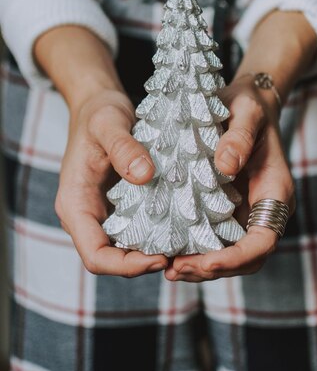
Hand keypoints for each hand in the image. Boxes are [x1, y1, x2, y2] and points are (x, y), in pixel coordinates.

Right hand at [55, 89, 168, 276]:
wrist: (98, 104)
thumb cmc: (99, 112)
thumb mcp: (109, 122)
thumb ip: (123, 147)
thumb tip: (144, 176)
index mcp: (75, 204)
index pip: (95, 256)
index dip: (126, 266)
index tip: (161, 258)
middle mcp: (86, 215)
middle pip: (112, 259)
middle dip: (145, 264)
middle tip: (184, 256)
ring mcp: (102, 213)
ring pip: (125, 248)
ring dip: (153, 252)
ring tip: (188, 246)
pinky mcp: (119, 206)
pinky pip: (137, 230)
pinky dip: (157, 234)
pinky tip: (183, 228)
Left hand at [164, 75, 294, 281]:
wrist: (246, 104)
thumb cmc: (249, 105)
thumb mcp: (247, 111)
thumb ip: (240, 137)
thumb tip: (225, 166)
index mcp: (275, 191)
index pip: (264, 240)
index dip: (237, 257)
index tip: (207, 261)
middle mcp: (263, 209)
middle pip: (247, 259)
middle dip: (213, 269)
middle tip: (174, 268)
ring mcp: (246, 213)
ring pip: (230, 255)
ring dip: (201, 267)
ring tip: (167, 267)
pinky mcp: (228, 211)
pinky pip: (215, 240)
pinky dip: (195, 251)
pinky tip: (168, 250)